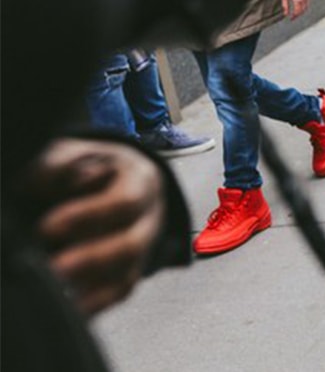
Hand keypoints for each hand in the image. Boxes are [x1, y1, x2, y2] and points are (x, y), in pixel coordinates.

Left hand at [28, 138, 164, 315]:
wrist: (105, 179)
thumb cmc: (87, 167)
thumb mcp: (73, 153)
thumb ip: (56, 166)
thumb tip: (37, 182)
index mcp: (141, 180)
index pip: (125, 202)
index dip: (88, 216)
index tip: (48, 227)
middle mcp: (150, 216)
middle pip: (132, 244)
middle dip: (92, 259)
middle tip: (54, 268)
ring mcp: (143, 246)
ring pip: (128, 274)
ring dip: (91, 287)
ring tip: (55, 291)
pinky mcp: (130, 270)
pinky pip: (118, 292)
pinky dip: (94, 303)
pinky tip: (69, 307)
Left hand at [282, 0, 310, 19]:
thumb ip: (285, 5)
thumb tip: (285, 13)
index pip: (297, 11)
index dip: (294, 16)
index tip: (291, 19)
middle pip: (302, 10)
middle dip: (298, 14)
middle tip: (294, 17)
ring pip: (306, 7)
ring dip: (301, 11)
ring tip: (296, 12)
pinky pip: (307, 2)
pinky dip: (304, 5)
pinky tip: (300, 6)